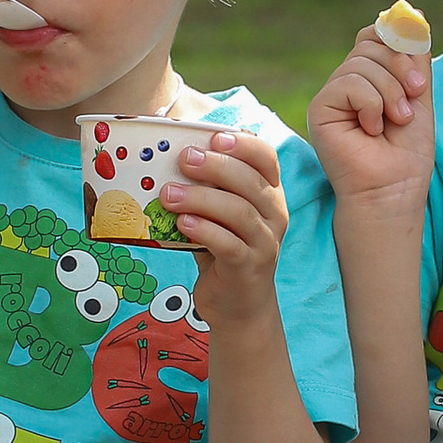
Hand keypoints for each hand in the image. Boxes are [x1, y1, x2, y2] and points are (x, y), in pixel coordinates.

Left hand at [165, 131, 288, 329]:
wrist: (238, 304)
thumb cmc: (223, 249)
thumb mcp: (220, 213)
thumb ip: (208, 186)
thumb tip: (167, 153)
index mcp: (269, 193)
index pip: (267, 158)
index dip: (244, 144)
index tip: (214, 138)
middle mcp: (275, 214)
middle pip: (250, 181)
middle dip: (215, 166)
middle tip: (182, 159)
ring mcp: (265, 242)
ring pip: (238, 211)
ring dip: (200, 198)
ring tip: (167, 195)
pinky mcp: (249, 267)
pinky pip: (229, 244)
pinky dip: (204, 230)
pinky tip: (182, 224)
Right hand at [308, 26, 433, 212]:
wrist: (393, 190)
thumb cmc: (407, 154)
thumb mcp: (419, 96)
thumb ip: (415, 58)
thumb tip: (414, 13)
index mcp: (370, 78)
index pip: (377, 35)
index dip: (399, 41)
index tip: (419, 74)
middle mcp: (348, 83)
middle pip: (371, 43)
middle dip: (401, 67)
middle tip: (414, 98)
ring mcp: (332, 95)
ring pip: (362, 62)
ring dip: (390, 91)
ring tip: (397, 120)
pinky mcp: (320, 108)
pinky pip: (349, 82)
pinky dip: (372, 104)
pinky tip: (372, 129)